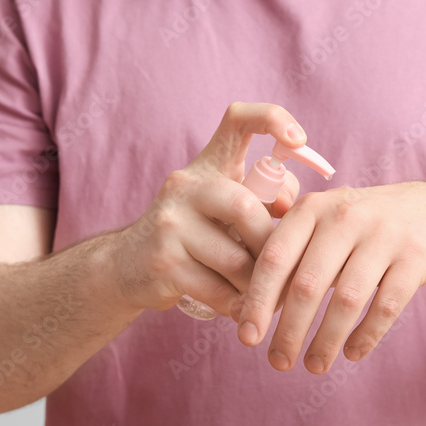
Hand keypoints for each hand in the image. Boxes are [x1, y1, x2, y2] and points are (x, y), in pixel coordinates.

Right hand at [113, 103, 302, 315]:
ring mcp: (170, 222)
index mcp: (208, 164)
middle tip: (276, 265)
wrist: (125, 266)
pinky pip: (218, 289)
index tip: (300, 140)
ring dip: (256, 283)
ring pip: (235, 258)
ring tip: (261, 293)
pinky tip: (240, 307)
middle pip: (245, 206)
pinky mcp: (163, 261)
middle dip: (268, 244)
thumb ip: (262, 201)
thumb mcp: (223, 209)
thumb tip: (291, 207)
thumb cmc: (194, 236)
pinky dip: (238, 304)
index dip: (273, 119)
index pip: (238, 120)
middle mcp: (185, 185)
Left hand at [234, 182, 425, 372]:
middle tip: (278, 362)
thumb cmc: (356, 229)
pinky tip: (352, 354)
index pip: (275, 257)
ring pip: (347, 299)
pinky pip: (386, 306)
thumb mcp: (320, 226)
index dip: (257, 300)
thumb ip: (287, 258)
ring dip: (326, 340)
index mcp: (312, 209)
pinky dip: (367, 335)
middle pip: (308, 283)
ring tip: (314, 366)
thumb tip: (247, 312)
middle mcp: (345, 217)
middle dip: (289, 330)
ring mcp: (384, 236)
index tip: (247, 338)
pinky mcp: (415, 258)